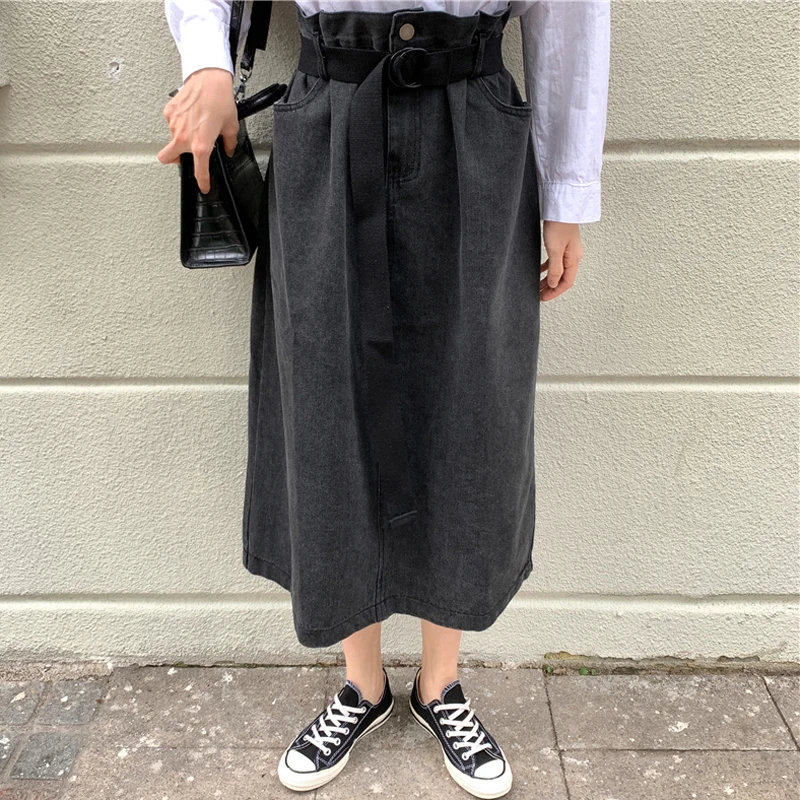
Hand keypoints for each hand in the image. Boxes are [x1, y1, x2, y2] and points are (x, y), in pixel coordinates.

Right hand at [157, 68, 238, 193]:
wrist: (208, 77)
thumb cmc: (219, 99)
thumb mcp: (231, 126)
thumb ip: (229, 143)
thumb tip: (228, 149)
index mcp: (200, 145)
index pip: (199, 171)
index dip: (202, 182)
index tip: (203, 186)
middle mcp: (183, 136)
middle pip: (167, 158)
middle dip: (174, 160)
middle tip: (184, 157)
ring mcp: (174, 124)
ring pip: (171, 139)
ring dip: (180, 138)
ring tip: (194, 127)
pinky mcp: (169, 112)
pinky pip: (171, 123)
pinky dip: (179, 123)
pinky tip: (190, 115)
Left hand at [539, 221, 582, 300]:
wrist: (561, 207)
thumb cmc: (559, 226)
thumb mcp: (555, 251)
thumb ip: (555, 269)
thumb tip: (554, 284)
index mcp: (574, 259)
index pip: (566, 282)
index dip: (555, 292)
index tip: (544, 298)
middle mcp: (573, 256)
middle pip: (563, 278)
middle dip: (551, 288)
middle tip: (539, 295)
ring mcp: (568, 251)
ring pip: (558, 271)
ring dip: (549, 279)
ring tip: (538, 286)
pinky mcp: (562, 245)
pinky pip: (556, 262)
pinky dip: (548, 269)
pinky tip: (540, 271)